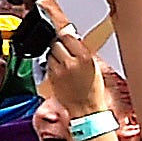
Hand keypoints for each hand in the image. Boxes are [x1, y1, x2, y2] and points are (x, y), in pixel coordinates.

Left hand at [36, 8, 113, 123]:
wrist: (86, 109)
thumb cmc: (93, 89)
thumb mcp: (94, 65)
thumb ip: (81, 49)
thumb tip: (70, 34)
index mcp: (84, 57)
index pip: (67, 35)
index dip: (64, 33)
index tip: (64, 31)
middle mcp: (70, 62)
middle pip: (56, 42)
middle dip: (59, 44)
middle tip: (66, 50)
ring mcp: (58, 70)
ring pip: (50, 53)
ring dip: (54, 54)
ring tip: (64, 62)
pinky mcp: (51, 77)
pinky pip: (47, 64)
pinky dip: (52, 64)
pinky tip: (60, 70)